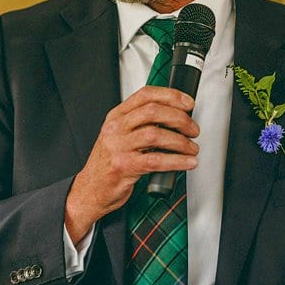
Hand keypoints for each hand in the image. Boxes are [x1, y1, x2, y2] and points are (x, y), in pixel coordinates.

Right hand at [64, 86, 199, 243]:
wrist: (91, 189)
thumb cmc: (109, 163)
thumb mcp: (119, 136)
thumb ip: (140, 124)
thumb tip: (175, 118)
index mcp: (116, 116)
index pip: (145, 95)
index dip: (171, 96)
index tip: (188, 102)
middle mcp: (116, 128)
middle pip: (153, 111)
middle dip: (180, 119)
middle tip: (193, 129)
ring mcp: (118, 146)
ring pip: (156, 134)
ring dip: (181, 141)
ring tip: (192, 148)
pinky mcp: (124, 166)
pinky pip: (156, 160)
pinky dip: (177, 161)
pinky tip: (187, 162)